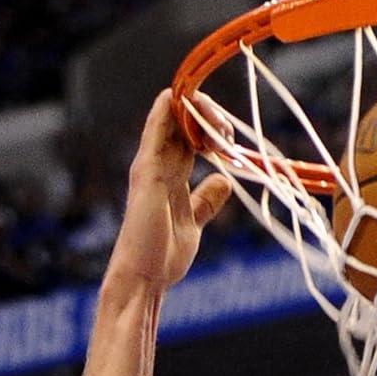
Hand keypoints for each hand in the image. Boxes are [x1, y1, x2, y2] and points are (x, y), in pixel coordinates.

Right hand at [106, 89, 231, 290]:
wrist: (146, 278)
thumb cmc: (163, 256)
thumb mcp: (193, 223)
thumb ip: (205, 202)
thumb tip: (224, 181)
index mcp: (171, 175)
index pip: (189, 136)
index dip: (211, 127)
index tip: (231, 139)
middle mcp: (158, 165)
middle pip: (182, 122)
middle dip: (209, 116)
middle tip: (229, 134)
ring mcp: (150, 167)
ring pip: (170, 121)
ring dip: (195, 111)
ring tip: (219, 123)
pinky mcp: (145, 173)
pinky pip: (154, 133)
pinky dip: (165, 112)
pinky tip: (176, 98)